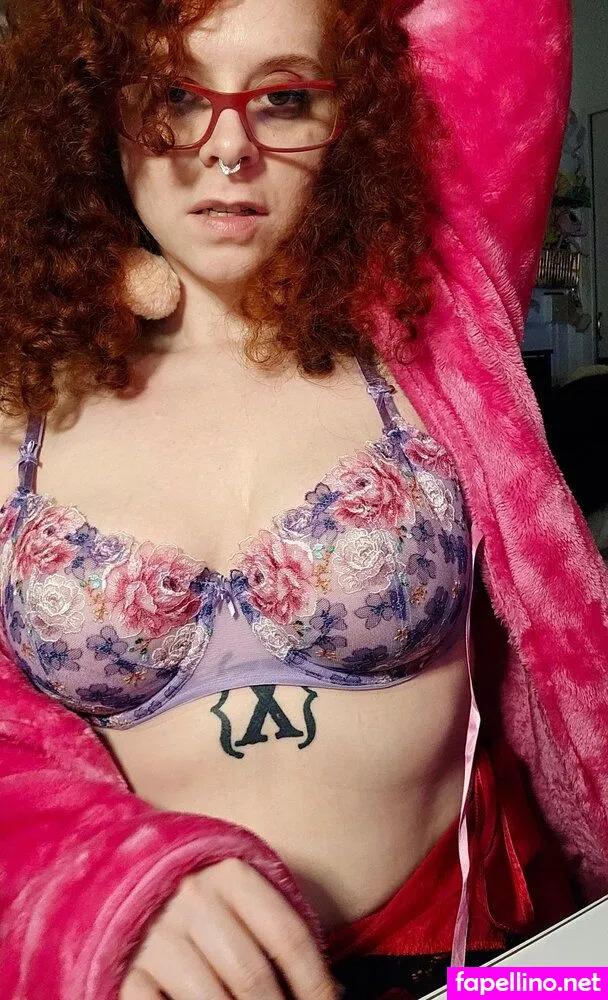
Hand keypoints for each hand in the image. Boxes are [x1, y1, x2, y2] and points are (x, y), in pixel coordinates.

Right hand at [119, 857, 340, 999]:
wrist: (122, 876)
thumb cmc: (201, 895)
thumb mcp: (239, 892)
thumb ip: (276, 930)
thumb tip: (329, 989)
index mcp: (232, 874)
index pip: (289, 939)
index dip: (317, 985)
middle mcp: (194, 899)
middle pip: (254, 978)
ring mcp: (156, 936)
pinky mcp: (127, 972)